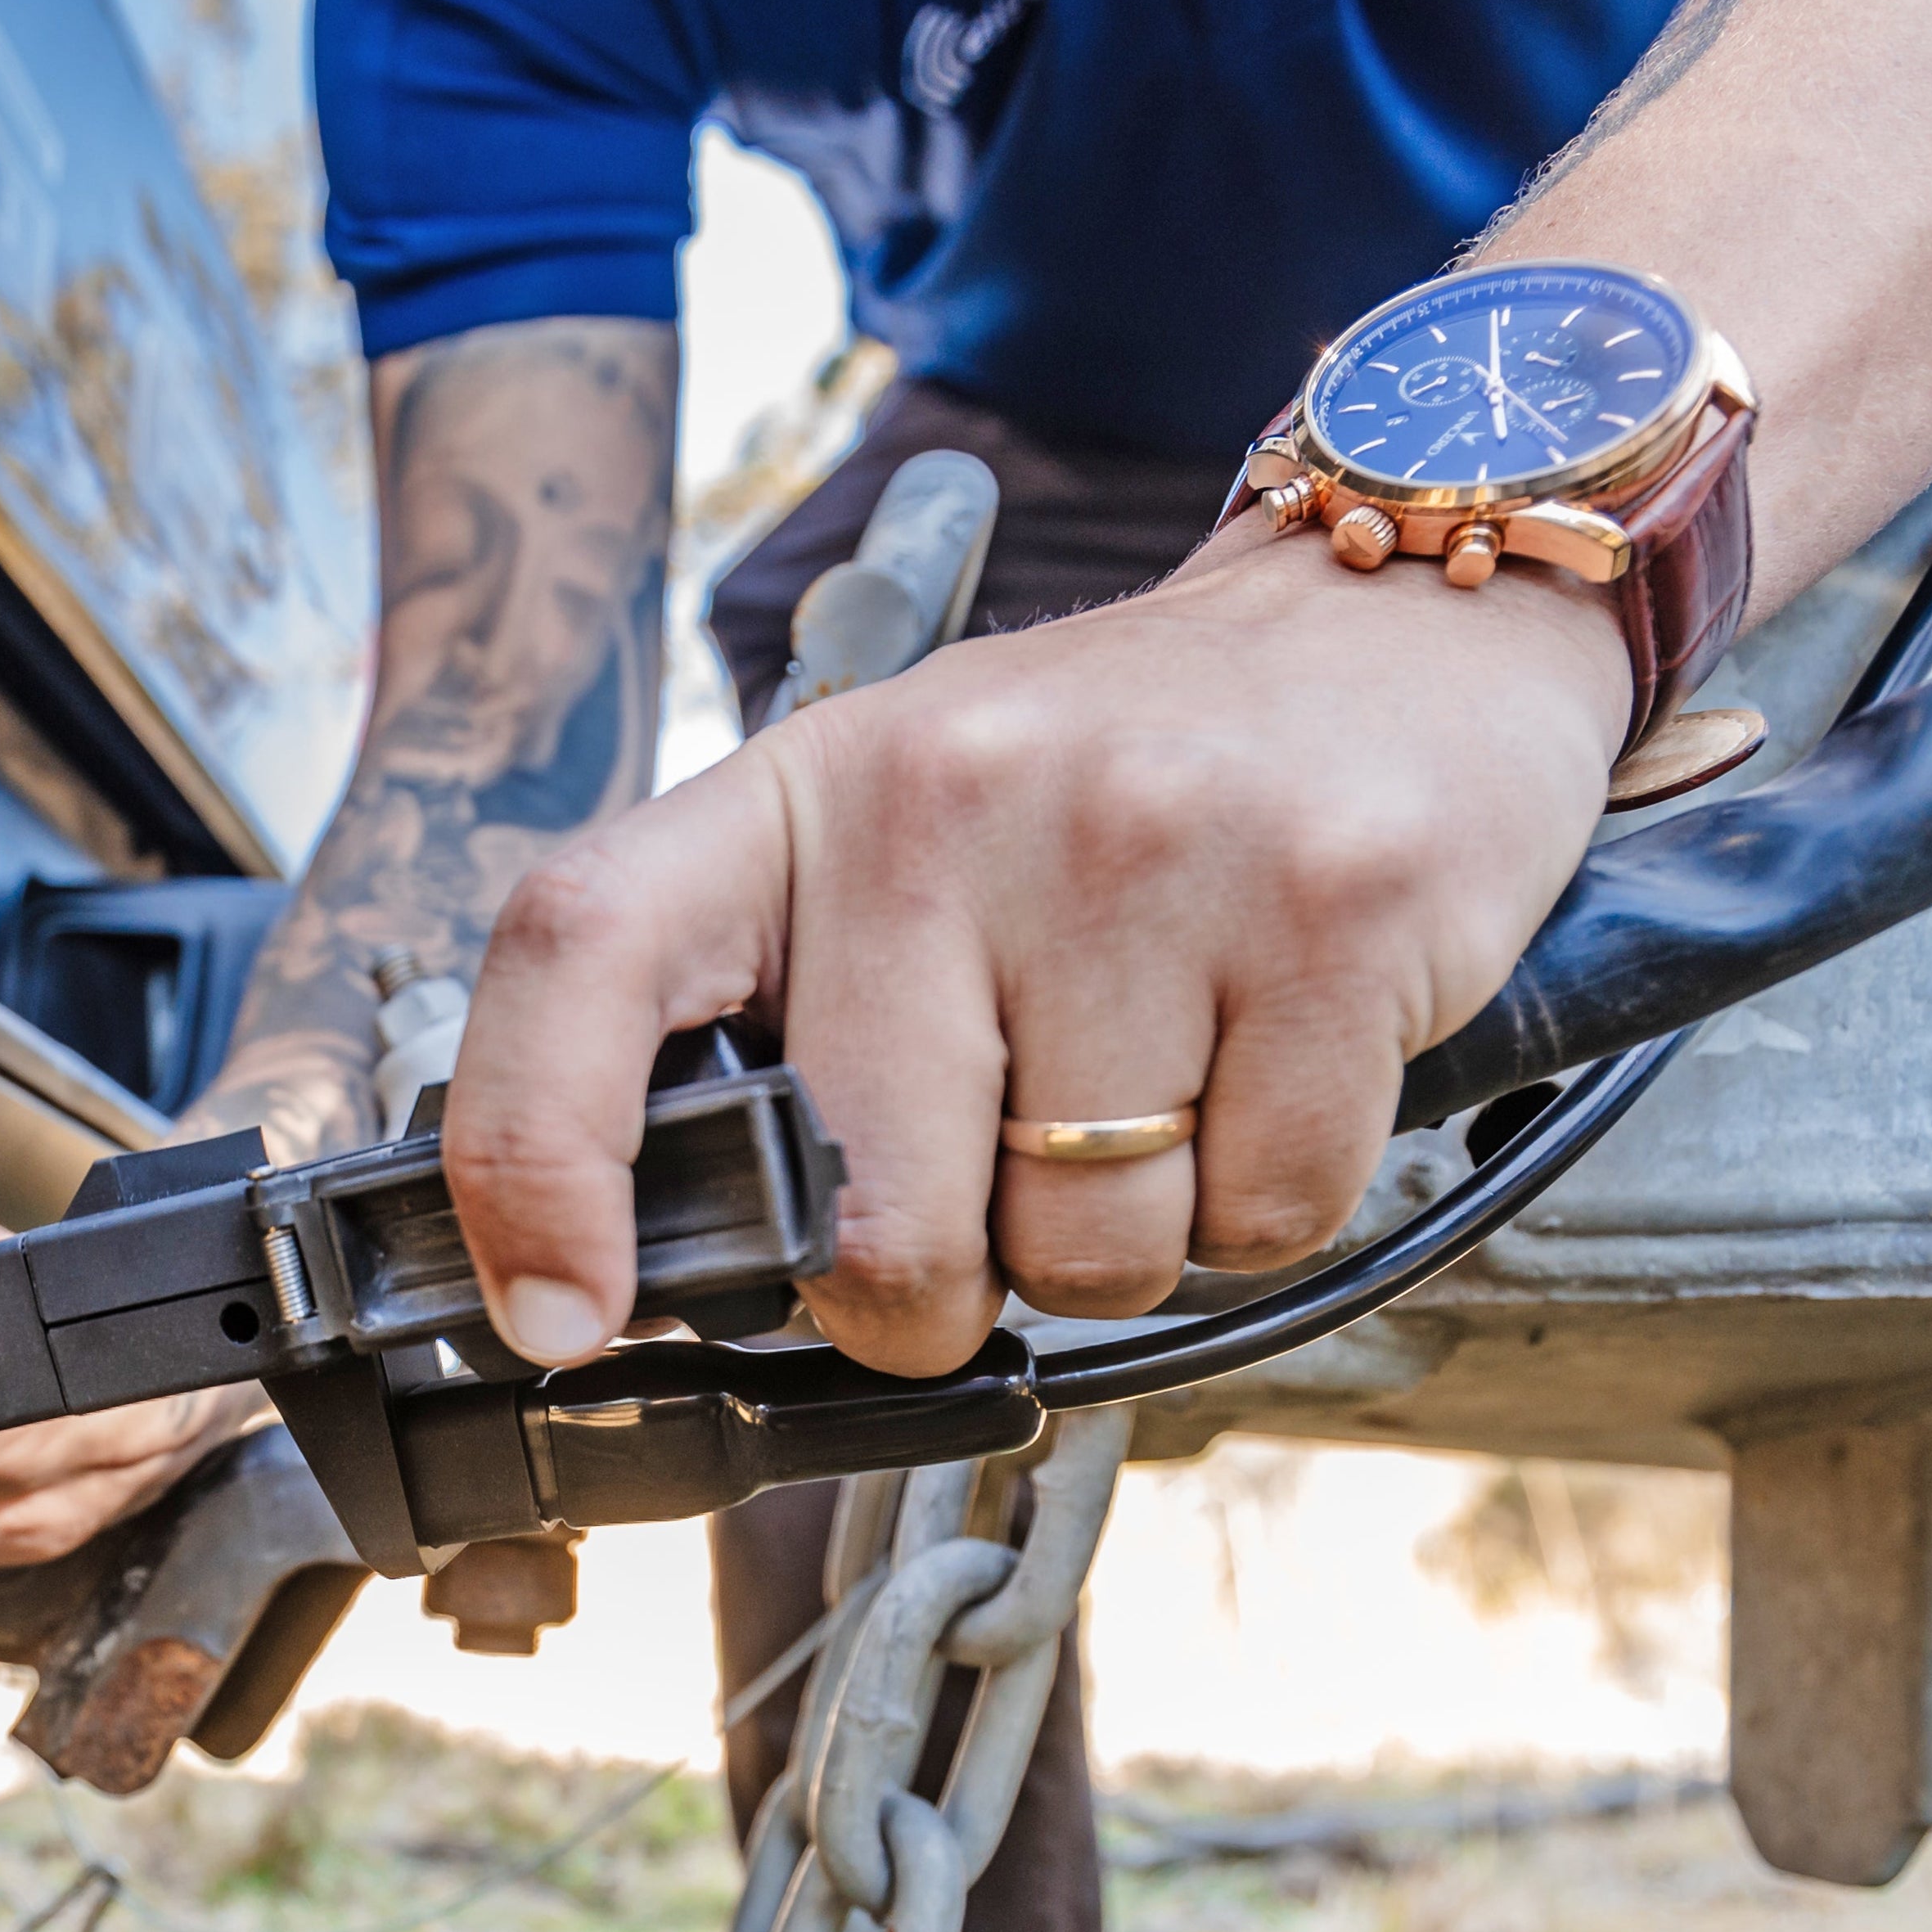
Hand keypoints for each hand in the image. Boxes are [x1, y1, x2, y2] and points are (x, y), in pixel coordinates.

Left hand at [441, 527, 1630, 1374]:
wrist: (1401, 617)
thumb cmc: (1120, 785)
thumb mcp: (899, 840)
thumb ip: (772, 1028)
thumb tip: (637, 1281)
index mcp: (807, 790)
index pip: (578, 951)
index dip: (530, 1161)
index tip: (557, 1314)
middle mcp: (953, 797)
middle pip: (876, 1229)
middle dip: (938, 1285)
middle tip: (1002, 1176)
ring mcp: (1152, 848)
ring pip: (1084, 1256)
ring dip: (1121, 1239)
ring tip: (1161, 1078)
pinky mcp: (1337, 910)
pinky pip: (1263, 1219)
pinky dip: (1266, 1201)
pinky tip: (1267, 1063)